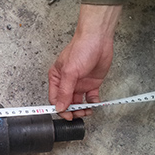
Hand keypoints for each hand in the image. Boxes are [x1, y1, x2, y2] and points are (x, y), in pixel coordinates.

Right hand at [48, 4, 121, 119]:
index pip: (55, 99)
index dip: (60, 109)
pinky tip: (94, 104)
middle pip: (67, 103)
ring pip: (78, 102)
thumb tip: (59, 107)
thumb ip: (64, 91)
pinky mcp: (91, 83)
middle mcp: (67, 83)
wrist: (98, 39)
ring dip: (82, 109)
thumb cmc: (81, 49)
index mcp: (57, 79)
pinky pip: (91, 98)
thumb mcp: (70, 72)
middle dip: (72, 111)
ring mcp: (79, 84)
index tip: (67, 116)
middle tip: (79, 114)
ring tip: (87, 111)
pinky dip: (93, 103)